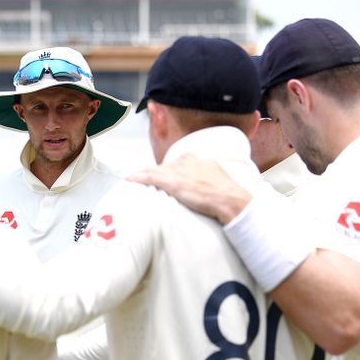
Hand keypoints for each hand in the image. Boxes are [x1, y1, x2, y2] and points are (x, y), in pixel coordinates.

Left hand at [126, 154, 250, 223]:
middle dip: (153, 175)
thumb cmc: (226, 195)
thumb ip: (203, 179)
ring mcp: (178, 171)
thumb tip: (199, 188)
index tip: (161, 179)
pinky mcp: (172, 181)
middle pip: (163, 167)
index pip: (175, 164)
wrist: (231, 200)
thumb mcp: (215, 180)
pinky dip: (137, 179)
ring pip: (154, 171)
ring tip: (131, 182)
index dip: (166, 173)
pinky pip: (149, 177)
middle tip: (141, 182)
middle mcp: (186, 161)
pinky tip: (128, 181)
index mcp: (197, 160)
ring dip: (142, 177)